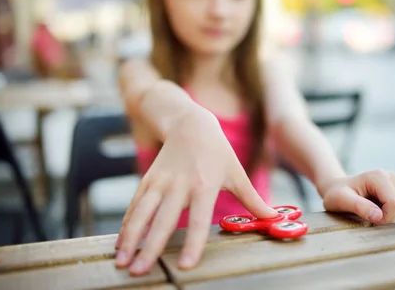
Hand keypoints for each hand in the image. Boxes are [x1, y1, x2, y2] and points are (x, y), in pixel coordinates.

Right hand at [114, 109, 276, 275]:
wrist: (191, 124)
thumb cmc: (218, 153)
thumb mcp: (237, 174)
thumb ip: (253, 200)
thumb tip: (274, 218)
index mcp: (204, 186)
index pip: (198, 219)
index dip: (193, 242)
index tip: (186, 264)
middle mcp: (179, 184)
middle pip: (163, 219)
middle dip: (150, 247)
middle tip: (139, 271)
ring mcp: (161, 182)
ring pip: (142, 212)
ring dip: (130, 238)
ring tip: (121, 261)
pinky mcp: (148, 179)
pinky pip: (135, 205)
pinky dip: (127, 224)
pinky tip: (119, 242)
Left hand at [320, 170, 394, 224]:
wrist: (337, 188)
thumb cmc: (336, 194)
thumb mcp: (341, 200)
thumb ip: (359, 207)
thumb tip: (379, 217)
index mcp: (378, 177)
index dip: (387, 219)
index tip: (372, 223)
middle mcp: (392, 177)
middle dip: (394, 222)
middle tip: (376, 224)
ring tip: (385, 223)